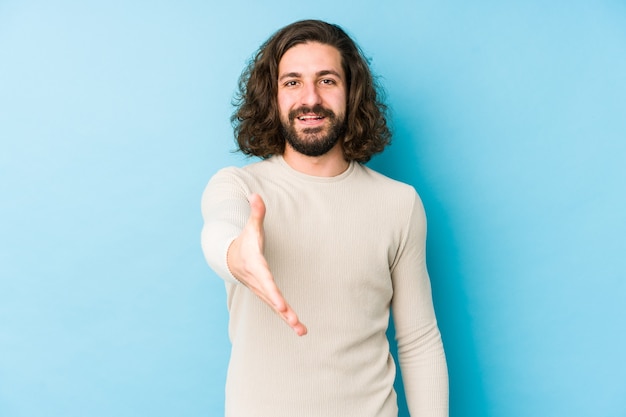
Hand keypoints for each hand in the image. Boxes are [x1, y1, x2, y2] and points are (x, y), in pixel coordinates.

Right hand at [227, 193, 306, 335]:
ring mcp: (262, 291)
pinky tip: (301, 330)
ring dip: (288, 319)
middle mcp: (259, 282)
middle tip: (292, 319)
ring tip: (302, 330)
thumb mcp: (251, 227)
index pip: (265, 279)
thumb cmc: (246, 241)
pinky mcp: (268, 296)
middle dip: (282, 309)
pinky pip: (278, 309)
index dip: (272, 291)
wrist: (231, 259)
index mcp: (256, 266)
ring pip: (275, 307)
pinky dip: (288, 320)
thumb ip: (256, 213)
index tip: (280, 304)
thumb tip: (255, 195)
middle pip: (271, 297)